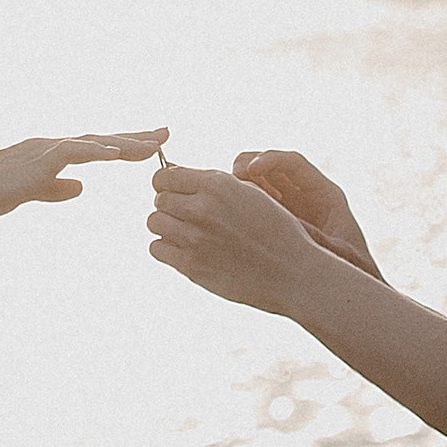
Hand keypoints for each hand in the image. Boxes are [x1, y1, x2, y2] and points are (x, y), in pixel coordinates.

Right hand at [0, 130, 167, 223]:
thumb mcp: (28, 193)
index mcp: (50, 156)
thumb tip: (80, 188)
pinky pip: (69, 153)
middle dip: (136, 138)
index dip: (126, 146)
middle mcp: (50, 147)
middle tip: (168, 133)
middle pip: (102, 140)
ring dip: (124, 142)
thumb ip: (54, 189)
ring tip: (153, 144)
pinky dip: (94, 151)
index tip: (156, 145)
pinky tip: (115, 153)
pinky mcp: (32, 164)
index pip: (96, 148)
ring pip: (92, 142)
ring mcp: (41, 152)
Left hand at [147, 158, 329, 314]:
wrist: (293, 273)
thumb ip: (214, 183)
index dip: (168, 183)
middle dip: (169, 205)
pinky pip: (157, 249)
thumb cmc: (276, 230)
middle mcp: (201, 208)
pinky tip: (184, 250)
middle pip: (158, 198)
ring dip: (166, 227)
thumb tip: (176, 173)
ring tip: (186, 233)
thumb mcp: (250, 194)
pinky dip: (166, 249)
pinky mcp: (190, 265)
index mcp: (216, 185)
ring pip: (154, 222)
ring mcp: (194, 238)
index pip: (165, 175)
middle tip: (186, 215)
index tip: (175, 191)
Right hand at [231, 148, 379, 277]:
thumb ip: (312, 236)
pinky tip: (234, 219)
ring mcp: (288, 210)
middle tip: (234, 177)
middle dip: (250, 164)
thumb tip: (283, 221)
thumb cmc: (354, 272)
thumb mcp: (338, 254)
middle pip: (272, 165)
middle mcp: (304, 196)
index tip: (251, 169)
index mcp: (324, 194)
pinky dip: (240, 206)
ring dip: (242, 184)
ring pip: (258, 183)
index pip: (294, 164)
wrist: (351, 294)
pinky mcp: (274, 225)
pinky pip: (253, 207)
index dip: (270, 160)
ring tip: (235, 201)